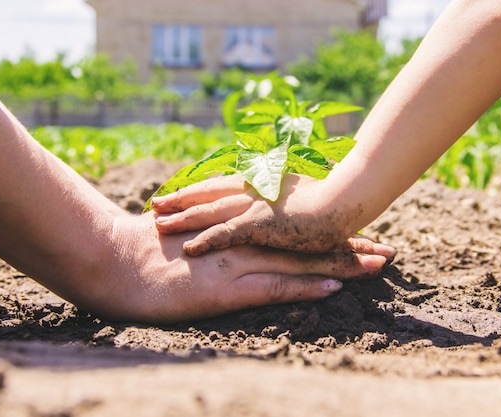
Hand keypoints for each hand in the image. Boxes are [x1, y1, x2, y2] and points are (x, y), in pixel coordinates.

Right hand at [75, 212, 388, 322]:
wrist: (116, 261)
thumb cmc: (148, 249)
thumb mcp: (191, 231)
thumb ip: (219, 228)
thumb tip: (239, 225)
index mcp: (240, 229)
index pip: (294, 229)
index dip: (330, 232)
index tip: (363, 231)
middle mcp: (247, 241)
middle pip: (308, 244)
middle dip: (350, 245)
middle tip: (389, 246)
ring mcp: (241, 263)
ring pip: (301, 262)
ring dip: (341, 263)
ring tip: (379, 265)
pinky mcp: (229, 288)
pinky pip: (275, 287)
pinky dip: (306, 287)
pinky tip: (335, 288)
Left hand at [152, 174, 394, 257]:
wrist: (345, 196)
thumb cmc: (329, 192)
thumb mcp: (299, 189)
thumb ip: (281, 191)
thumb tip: (274, 193)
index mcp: (261, 180)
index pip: (221, 183)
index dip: (196, 188)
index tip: (175, 191)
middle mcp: (253, 189)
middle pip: (208, 193)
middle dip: (180, 199)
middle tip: (155, 205)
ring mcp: (256, 206)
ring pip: (210, 211)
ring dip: (183, 218)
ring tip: (158, 224)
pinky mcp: (263, 225)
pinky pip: (228, 233)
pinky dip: (207, 239)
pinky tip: (189, 248)